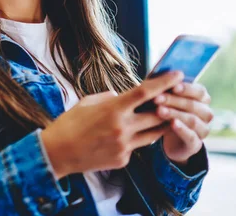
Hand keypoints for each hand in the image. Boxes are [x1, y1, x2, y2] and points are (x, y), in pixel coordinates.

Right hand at [41, 71, 183, 178]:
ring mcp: (124, 146)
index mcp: (113, 109)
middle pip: (158, 114)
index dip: (164, 82)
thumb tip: (122, 96)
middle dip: (170, 105)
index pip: (145, 92)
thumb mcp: (87, 102)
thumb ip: (109, 98)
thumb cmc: (70, 123)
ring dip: (161, 124)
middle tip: (178, 98)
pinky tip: (130, 136)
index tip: (178, 75)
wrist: (57, 152)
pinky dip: (137, 139)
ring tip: (166, 116)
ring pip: (155, 134)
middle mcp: (122, 128)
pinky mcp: (123, 160)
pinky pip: (138, 147)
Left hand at [153, 81, 212, 164]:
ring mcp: (202, 130)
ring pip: (192, 120)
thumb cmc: (165, 111)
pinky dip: (182, 129)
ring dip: (175, 114)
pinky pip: (191, 136)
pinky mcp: (195, 144)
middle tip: (157, 98)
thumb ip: (164, 87)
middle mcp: (205, 113)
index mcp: (201, 99)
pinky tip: (172, 124)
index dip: (187, 88)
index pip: (199, 91)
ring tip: (159, 111)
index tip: (172, 86)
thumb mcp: (164, 98)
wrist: (167, 139)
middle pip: (194, 105)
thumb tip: (158, 75)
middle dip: (174, 100)